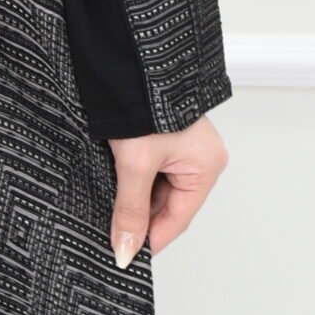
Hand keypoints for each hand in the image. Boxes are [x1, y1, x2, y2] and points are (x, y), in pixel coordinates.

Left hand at [107, 116, 227, 265]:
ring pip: (154, 187)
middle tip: (111, 235)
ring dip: (132, 197)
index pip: (178, 219)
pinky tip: (111, 181)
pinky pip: (149, 168)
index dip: (151, 240)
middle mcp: (200, 157)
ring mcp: (183, 146)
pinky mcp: (164, 136)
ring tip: (108, 206)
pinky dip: (131, 178)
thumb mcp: (135, 163)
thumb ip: (130, 210)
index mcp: (207, 166)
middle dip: (139, 217)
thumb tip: (126, 250)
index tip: (128, 257)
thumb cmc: (142, 101)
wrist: (128, 57)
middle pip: (166, 204)